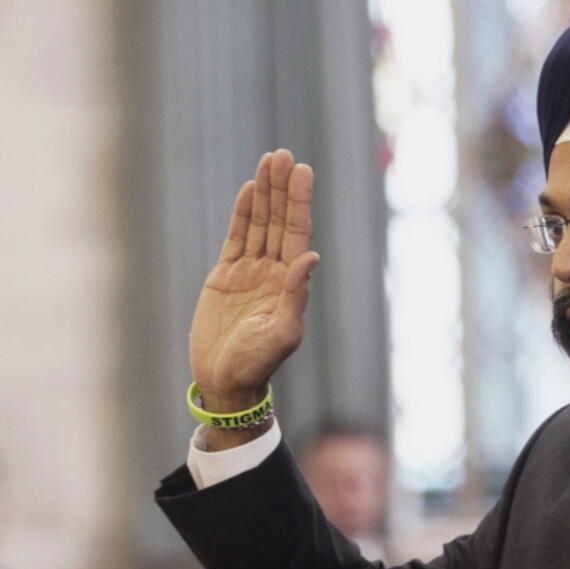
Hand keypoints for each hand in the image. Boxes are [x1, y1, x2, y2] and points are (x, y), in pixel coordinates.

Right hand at [189, 149, 318, 417]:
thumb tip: (311, 258)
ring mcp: (250, 272)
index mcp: (290, 284)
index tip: (302, 171)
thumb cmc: (257, 364)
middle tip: (284, 155)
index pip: (297, 233)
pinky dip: (243, 214)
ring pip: (259, 224)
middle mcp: (273, 272)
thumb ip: (296, 296)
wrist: (226, 381)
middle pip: (279, 221)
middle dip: (282, 188)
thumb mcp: (281, 333)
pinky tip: (249, 190)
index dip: (299, 202)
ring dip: (265, 194)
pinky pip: (236, 238)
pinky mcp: (225, 276)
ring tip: (269, 160)